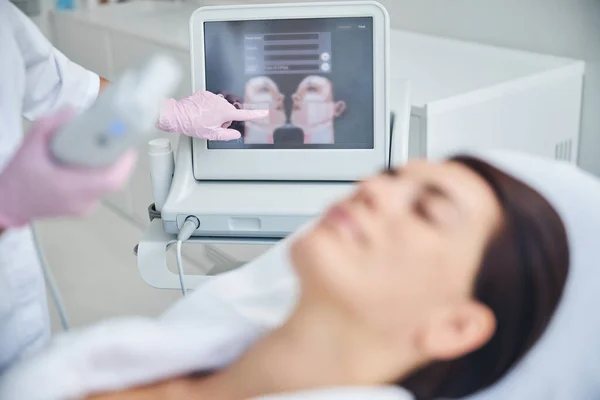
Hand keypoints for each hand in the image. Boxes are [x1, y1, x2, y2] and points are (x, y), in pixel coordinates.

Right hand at [0, 108, 135, 227]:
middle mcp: (84, 202)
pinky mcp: (84, 210)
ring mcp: (85, 208)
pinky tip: (94, 162)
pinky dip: (100, 175)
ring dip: (111, 167)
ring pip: (108, 186)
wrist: (7, 205)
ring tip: (107, 148)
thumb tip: (72, 111)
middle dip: (120, 160)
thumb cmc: (18, 177)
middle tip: (117, 140)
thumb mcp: (29, 147)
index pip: (111, 179)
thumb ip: (49, 126)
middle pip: (114, 181)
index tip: (126, 143)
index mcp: (72, 188)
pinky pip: (99, 191)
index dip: (124, 161)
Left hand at [157, 91, 268, 140]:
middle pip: (229, 112)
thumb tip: (236, 135)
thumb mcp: (212, 134)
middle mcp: (220, 102)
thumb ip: (228, 135)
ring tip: (205, 119)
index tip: (264, 113)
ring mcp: (212, 97)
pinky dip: (209, 107)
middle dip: (225, 119)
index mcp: (224, 112)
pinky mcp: (204, 94)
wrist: (178, 115)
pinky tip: (201, 113)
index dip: (255, 114)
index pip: (243, 114)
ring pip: (220, 107)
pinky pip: (212, 102)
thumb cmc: (193, 124)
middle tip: (213, 125)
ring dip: (216, 113)